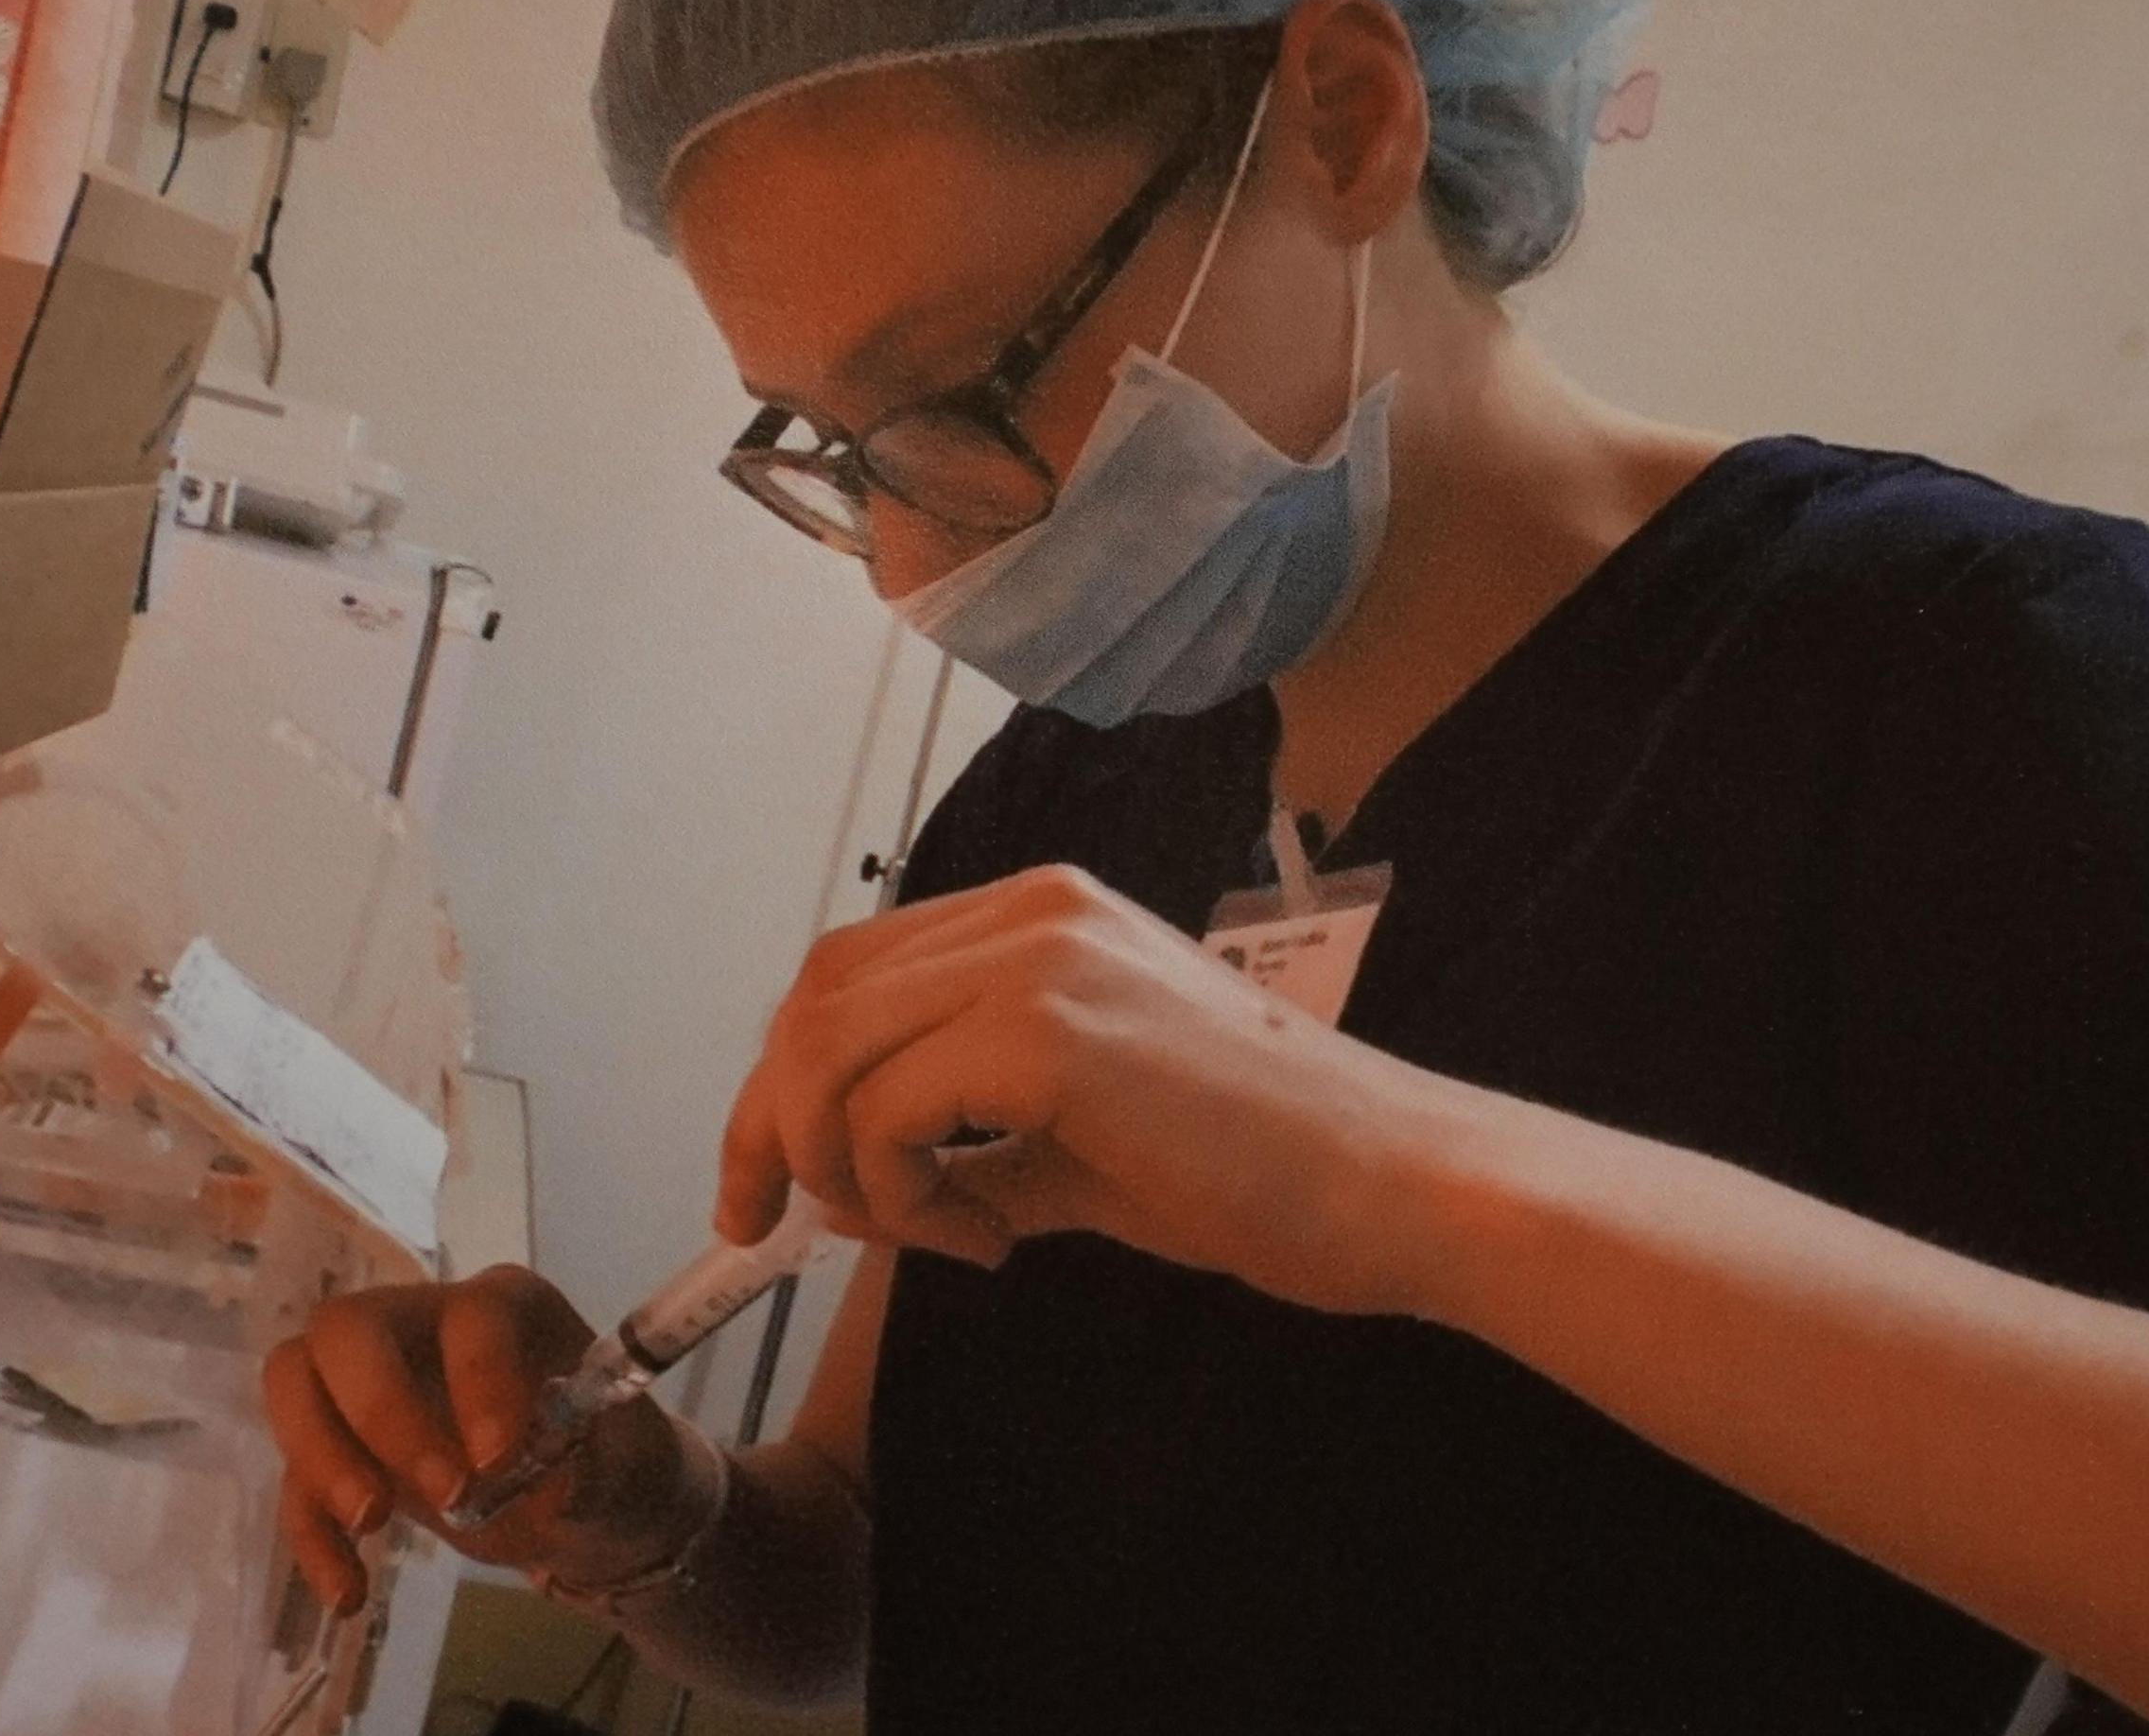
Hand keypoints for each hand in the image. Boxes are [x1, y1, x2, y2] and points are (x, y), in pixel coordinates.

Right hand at [261, 1266, 711, 1611]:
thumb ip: (583, 1465)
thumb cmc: (607, 1457)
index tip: (499, 1463)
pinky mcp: (345, 1446)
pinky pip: (298, 1476)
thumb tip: (537, 1486)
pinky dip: (314, 1535)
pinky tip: (348, 1593)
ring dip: (320, 1456)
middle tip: (441, 1494)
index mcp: (505, 1306)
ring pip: (296, 1380)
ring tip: (372, 1525)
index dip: (480, 1379)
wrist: (584, 1502)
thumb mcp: (621, 1460)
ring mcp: (371, 1379)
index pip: (472, 1315)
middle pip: (350, 1327)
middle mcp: (424, 1321)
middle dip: (379, 1411)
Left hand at [721, 863, 1438, 1314]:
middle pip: (813, 999)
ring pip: (828, 1052)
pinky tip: (985, 1239)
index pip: (844, 970)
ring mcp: (1040, 958)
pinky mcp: (1051, 1031)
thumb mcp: (1078, 1135)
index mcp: (1035, 913)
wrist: (1389, 1183)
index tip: (759, 1186)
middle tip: (779, 1226)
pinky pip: (887, 1113)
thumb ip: (967, 1135)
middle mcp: (1028, 909)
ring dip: (839, 1168)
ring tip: (934, 1233)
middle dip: (768, 1125)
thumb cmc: (1256, 1168)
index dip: (777, 1080)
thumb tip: (848, 1185)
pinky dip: (899, 1196)